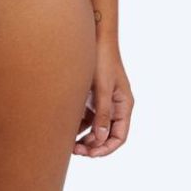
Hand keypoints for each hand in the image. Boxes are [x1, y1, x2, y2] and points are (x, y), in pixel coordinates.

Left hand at [74, 41, 133, 156]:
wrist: (95, 37)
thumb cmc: (102, 60)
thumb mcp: (102, 88)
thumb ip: (102, 113)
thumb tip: (101, 139)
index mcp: (124, 105)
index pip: (119, 136)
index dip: (106, 148)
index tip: (90, 154)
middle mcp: (116, 106)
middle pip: (107, 135)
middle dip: (93, 145)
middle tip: (75, 150)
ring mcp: (104, 101)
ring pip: (96, 127)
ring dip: (85, 136)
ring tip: (69, 143)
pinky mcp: (93, 95)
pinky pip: (87, 116)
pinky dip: (79, 124)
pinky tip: (66, 127)